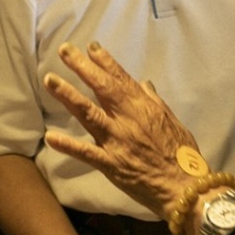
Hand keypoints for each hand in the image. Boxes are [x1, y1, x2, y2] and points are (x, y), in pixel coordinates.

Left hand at [43, 41, 200, 219]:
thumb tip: (143, 83)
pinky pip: (86, 153)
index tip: (91, 46)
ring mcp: (118, 141)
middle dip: (82, 67)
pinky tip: (50, 137)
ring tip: (50, 80)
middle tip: (64, 50)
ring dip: (68, 95)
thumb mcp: (173, 121)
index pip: (121, 79)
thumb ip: (155, 101)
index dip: (105, 61)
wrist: (185, 188)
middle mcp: (128, 119)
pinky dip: (68, 145)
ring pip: (89, 113)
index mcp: (144, 108)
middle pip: (102, 88)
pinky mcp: (111, 164)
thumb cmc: (182, 155)